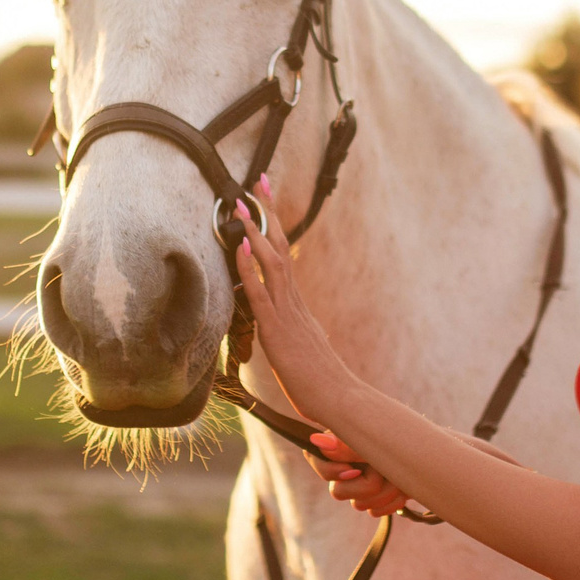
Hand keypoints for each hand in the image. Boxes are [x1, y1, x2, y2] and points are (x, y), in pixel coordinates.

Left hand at [232, 176, 358, 424]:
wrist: (339, 399)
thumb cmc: (320, 380)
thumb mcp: (303, 346)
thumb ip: (294, 328)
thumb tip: (284, 321)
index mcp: (297, 303)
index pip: (284, 254)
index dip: (273, 225)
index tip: (264, 197)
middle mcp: (293, 300)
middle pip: (281, 246)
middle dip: (268, 212)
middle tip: (258, 181)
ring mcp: (287, 313)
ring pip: (272, 262)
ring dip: (255, 231)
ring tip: (241, 205)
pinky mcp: (278, 331)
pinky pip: (261, 294)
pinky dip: (250, 269)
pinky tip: (241, 248)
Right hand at [308, 429, 412, 517]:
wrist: (433, 455)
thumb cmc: (402, 439)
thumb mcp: (372, 440)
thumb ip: (344, 443)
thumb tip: (317, 441)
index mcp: (339, 446)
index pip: (320, 466)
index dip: (336, 473)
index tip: (356, 469)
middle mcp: (345, 466)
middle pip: (339, 492)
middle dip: (368, 484)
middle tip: (385, 470)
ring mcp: (361, 484)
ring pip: (360, 504)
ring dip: (385, 491)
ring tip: (398, 476)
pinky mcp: (377, 498)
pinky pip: (375, 512)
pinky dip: (392, 502)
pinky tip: (402, 489)